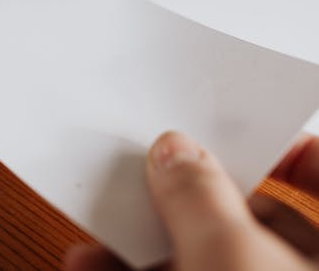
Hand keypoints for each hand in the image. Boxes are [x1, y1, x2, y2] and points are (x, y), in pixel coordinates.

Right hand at [65, 131, 318, 270]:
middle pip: (252, 220)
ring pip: (209, 261)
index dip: (275, 145)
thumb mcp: (233, 257)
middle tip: (136, 185)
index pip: (317, 167)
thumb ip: (199, 196)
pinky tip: (94, 268)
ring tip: (92, 243)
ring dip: (143, 248)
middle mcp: (308, 269)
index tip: (224, 132)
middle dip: (178, 204)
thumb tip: (173, 151)